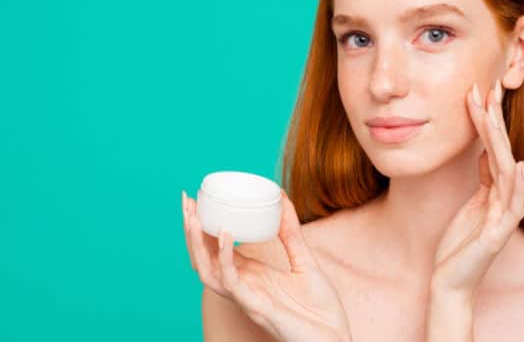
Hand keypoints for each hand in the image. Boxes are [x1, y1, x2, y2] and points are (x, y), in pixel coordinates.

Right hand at [181, 188, 352, 341]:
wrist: (336, 339)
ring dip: (196, 244)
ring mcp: (246, 297)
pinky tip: (225, 235)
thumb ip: (292, 232)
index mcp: (250, 274)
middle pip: (204, 258)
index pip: (216, 249)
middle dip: (191, 231)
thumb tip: (281, 197)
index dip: (202, 226)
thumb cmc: (320, 308)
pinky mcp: (257, 307)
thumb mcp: (305, 260)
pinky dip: (225, 258)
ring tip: (193, 217)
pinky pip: (232, 282)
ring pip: (207, 271)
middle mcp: (242, 286)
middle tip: (186, 201)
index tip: (196, 199)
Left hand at [430, 79, 523, 301]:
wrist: (450, 279)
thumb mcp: (470, 202)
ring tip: (494, 111)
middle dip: (495, 119)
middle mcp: (504, 199)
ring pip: (507, 171)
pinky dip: (516, 184)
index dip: (488, 119)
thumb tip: (486, 149)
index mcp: (495, 190)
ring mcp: (503, 216)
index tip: (479, 90)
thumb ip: (483, 178)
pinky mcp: (498, 234)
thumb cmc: (459, 241)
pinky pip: (511, 205)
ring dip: (501, 140)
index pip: (493, 147)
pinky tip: (517, 163)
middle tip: (489, 86)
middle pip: (502, 151)